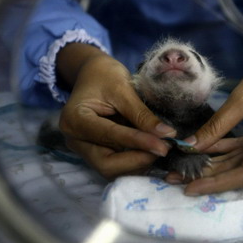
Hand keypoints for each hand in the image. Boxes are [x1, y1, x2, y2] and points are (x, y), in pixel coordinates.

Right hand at [57, 43, 175, 179]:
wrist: (93, 74)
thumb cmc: (105, 75)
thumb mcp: (124, 89)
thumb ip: (142, 115)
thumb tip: (167, 135)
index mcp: (75, 119)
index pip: (110, 136)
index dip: (139, 142)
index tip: (164, 145)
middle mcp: (75, 140)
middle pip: (106, 164)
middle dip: (137, 160)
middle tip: (163, 149)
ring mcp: (84, 149)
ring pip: (112, 169)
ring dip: (138, 163)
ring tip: (160, 148)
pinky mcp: (95, 152)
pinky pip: (116, 164)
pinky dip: (135, 161)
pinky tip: (152, 152)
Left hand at [179, 29, 242, 194]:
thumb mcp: (242, 99)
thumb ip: (216, 127)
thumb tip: (189, 147)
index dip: (216, 182)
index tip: (188, 188)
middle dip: (209, 174)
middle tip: (177, 178)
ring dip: (215, 163)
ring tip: (184, 168)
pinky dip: (227, 150)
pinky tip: (204, 151)